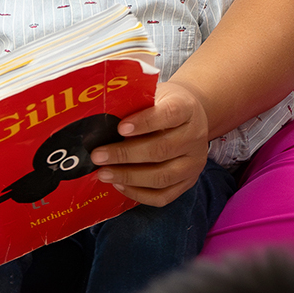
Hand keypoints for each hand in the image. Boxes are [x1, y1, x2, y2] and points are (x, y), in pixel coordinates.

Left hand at [90, 80, 210, 205]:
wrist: (191, 116)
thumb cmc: (163, 105)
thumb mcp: (155, 96)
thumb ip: (136, 105)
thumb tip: (103, 120)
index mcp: (187, 110)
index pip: (169, 115)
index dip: (145, 122)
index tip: (120, 128)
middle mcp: (195, 137)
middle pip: (161, 150)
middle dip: (125, 155)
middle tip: (98, 156)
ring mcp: (194, 163)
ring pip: (162, 176)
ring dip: (129, 177)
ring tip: (104, 173)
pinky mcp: (188, 182)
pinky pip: (164, 196)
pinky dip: (139, 193)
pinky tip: (119, 184)